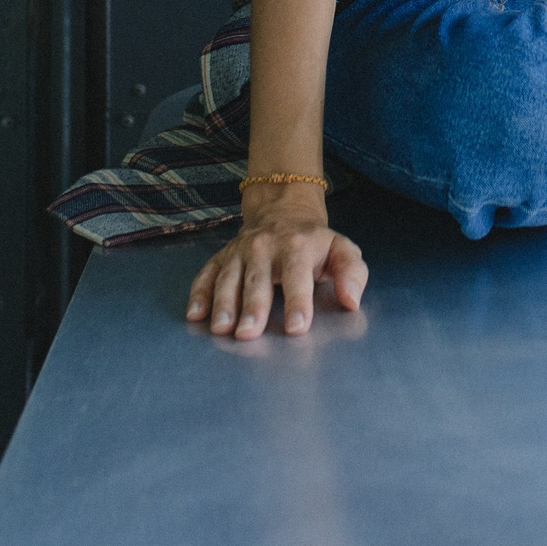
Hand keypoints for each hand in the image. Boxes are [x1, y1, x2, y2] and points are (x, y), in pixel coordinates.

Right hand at [186, 185, 366, 337]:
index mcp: (297, 247)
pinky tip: (194, 314)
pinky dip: (199, 293)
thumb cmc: (314, 243)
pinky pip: (206, 274)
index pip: (297, 276)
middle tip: (248, 334)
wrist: (282, 211)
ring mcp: (240, 252)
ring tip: (221, 330)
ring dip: (223, 304)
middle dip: (253, 307)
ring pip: (229, 278)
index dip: (298, 302)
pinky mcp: (221, 257)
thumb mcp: (341, 249)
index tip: (297, 327)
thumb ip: (352, 273)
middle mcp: (265, 247)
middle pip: (258, 280)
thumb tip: (351, 300)